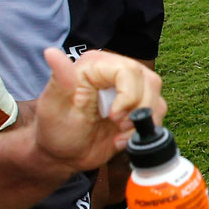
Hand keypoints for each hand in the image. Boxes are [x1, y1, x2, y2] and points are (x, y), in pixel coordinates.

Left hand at [32, 48, 165, 173]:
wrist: (64, 155)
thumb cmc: (55, 131)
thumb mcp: (53, 108)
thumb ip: (59, 80)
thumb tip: (51, 53)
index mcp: (95, 65)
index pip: (129, 70)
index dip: (128, 95)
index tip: (114, 116)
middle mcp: (116, 71)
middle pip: (148, 81)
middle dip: (138, 109)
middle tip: (118, 126)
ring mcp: (130, 88)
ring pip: (156, 96)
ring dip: (143, 120)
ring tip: (119, 133)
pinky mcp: (138, 105)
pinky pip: (157, 112)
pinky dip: (144, 129)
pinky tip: (123, 137)